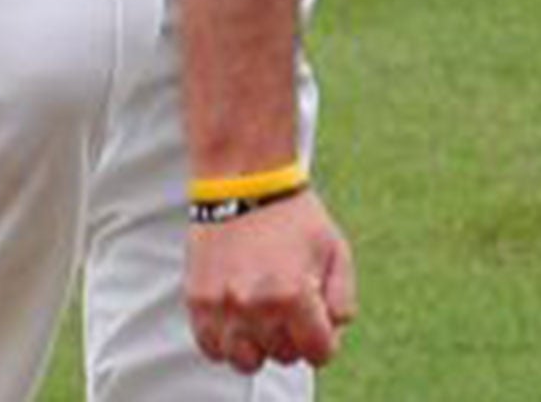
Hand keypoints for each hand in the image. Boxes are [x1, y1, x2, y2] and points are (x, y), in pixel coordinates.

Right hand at [186, 191, 356, 373]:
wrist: (244, 180)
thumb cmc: (293, 216)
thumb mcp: (336, 250)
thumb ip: (343, 299)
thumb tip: (331, 332)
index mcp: (295, 295)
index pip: (319, 352)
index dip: (323, 338)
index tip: (317, 319)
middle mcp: (257, 306)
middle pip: (283, 355)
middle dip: (292, 336)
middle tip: (289, 307)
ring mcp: (224, 305)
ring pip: (245, 360)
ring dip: (258, 345)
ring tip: (261, 317)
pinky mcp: (198, 300)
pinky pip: (211, 347)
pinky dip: (225, 341)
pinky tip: (236, 318)